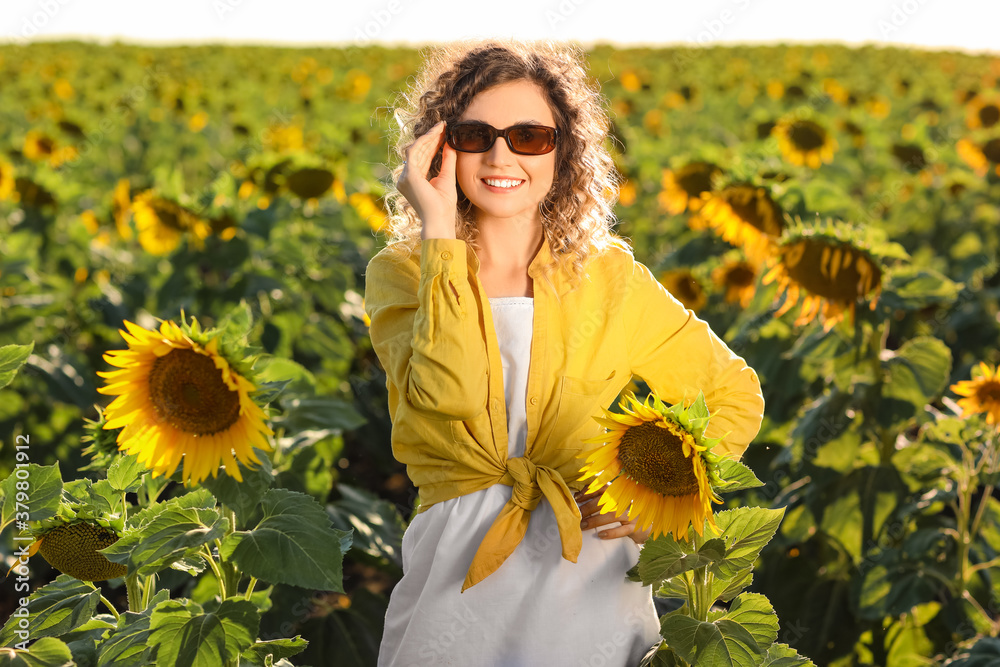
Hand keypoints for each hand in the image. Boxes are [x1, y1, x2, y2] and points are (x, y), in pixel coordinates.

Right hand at [397, 120, 458, 239]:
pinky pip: (415, 152)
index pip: (422, 157)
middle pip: (418, 151)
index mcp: (413, 180)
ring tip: (441, 127)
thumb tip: (450, 144)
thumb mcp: (447, 178)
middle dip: (431, 137)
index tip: (443, 132)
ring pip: (416, 149)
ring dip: (429, 137)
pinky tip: (436, 135)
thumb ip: (448, 161)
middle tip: (443, 125)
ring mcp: (405, 177)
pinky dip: (425, 142)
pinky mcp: (409, 176)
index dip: (432, 143)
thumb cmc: (444, 207)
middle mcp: (405, 178)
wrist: (440, 221)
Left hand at [576, 486, 651, 544]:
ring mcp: (631, 514)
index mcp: (619, 494)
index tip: (576, 498)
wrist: (647, 526)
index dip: (589, 491)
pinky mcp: (635, 527)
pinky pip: (623, 530)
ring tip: (583, 525)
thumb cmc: (625, 513)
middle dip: (588, 507)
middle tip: (576, 515)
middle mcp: (625, 501)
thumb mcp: (615, 503)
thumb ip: (600, 499)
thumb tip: (578, 497)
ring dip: (596, 520)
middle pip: (605, 501)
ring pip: (612, 515)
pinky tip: (601, 535)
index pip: (602, 488)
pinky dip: (612, 532)